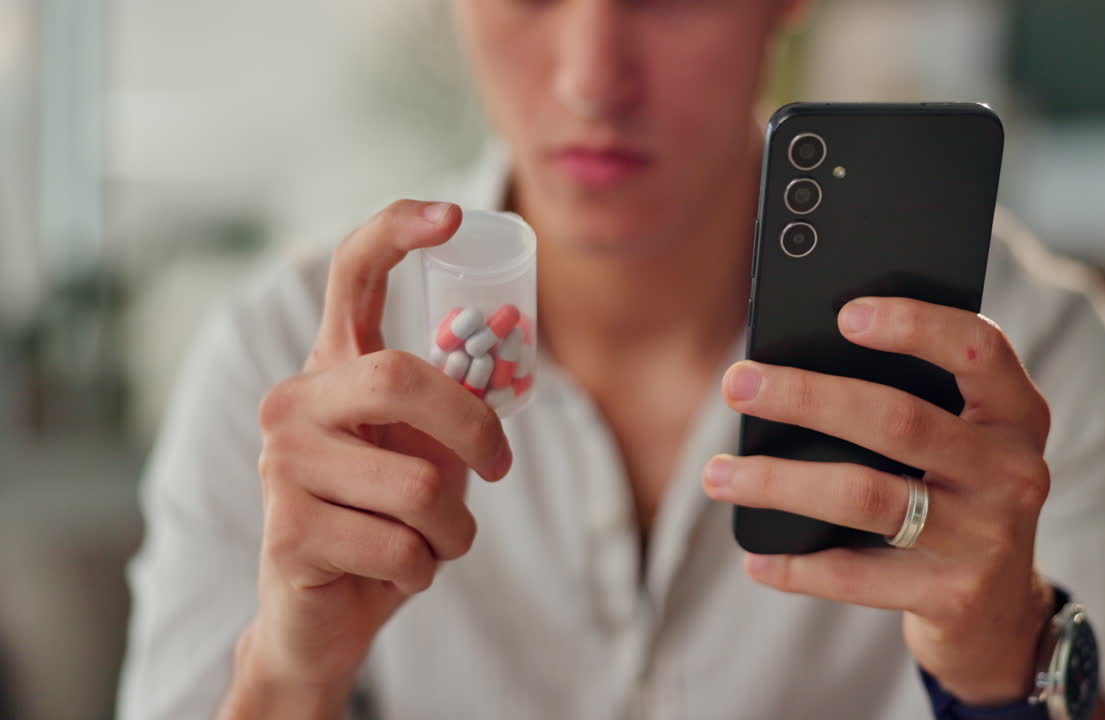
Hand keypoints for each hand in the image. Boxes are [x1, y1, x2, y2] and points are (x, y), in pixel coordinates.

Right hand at [222, 200, 512, 717]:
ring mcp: (282, 466)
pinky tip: (393, 572)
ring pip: (419, 486)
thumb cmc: (385, 519)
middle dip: (472, 429)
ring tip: (427, 540)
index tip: (450, 214)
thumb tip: (508, 363)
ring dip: (452, 530)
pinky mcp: (289, 533)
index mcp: (333, 370)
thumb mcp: (425, 452)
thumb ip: (450, 408)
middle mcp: (294, 404)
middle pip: (401, 377)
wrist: (324, 615)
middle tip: (497, 467)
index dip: (396, 233)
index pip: (353, 277)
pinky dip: (424, 570)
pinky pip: (403, 549)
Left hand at [703, 297, 1055, 705]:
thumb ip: (912, 398)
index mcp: (1017, 412)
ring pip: (865, 496)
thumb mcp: (960, 440)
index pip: (977, 350)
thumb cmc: (954, 493)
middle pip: (897, 421)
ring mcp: (987, 537)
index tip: (844, 314)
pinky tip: (755, 557)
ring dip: (779, 482)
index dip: (915, 326)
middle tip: (737, 384)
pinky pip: (856, 575)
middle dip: (806, 398)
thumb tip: (791, 366)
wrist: (999, 610)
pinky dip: (797, 566)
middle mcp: (1014, 470)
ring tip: (718, 474)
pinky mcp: (954, 595)